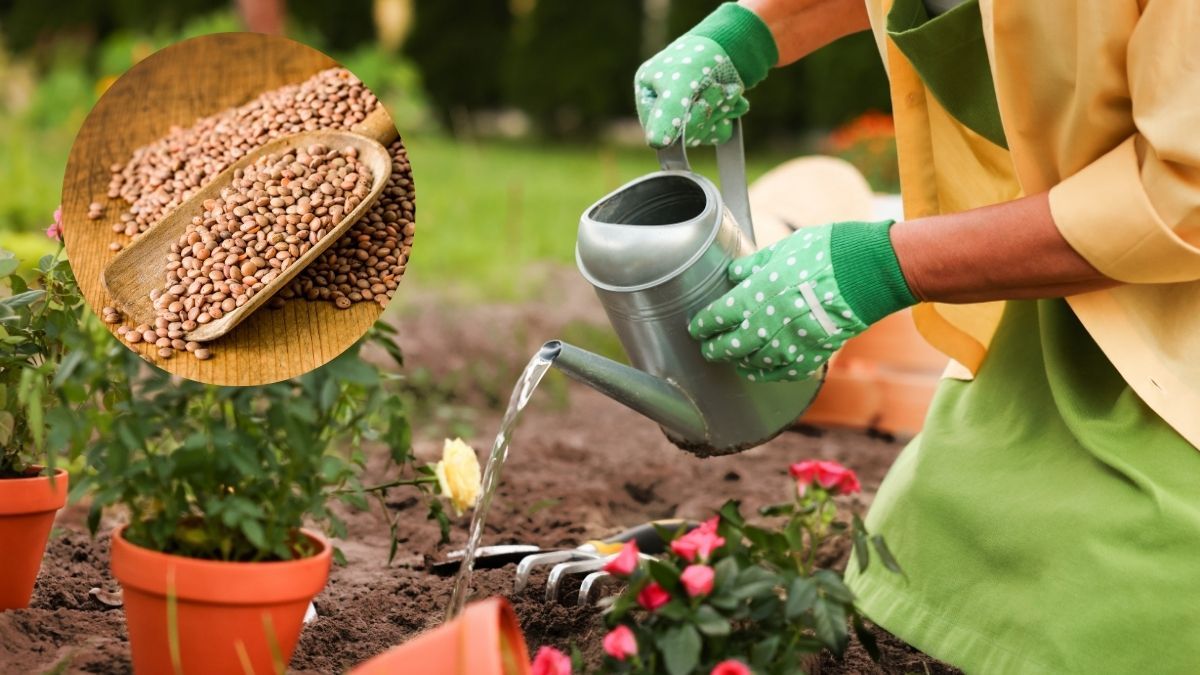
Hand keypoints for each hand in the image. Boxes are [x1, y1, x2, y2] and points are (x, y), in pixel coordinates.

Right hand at [634, 3, 777, 148]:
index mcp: (648, 93)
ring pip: (703, 132)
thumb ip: (667, 113)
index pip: (658, 129)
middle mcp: (665, 104)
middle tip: (718, 91)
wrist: (735, 40)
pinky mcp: (708, 112)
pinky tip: (735, 100)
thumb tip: (656, 143)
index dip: (682, 124)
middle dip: (706, 113)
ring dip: (721, 112)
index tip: (699, 104)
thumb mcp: (679, 83)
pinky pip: (718, 130)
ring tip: (728, 90)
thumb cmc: (700, 56)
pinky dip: (729, 115)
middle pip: (683, 133)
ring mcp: (687, 109)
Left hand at [688, 221, 916, 381]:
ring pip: (755, 364)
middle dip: (715, 349)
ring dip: (740, 363)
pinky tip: (762, 370)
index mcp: (757, 294)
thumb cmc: (827, 252)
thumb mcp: (784, 249)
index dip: (703, 325)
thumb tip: (735, 273)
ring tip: (734, 360)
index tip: (697, 327)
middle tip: (708, 349)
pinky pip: (785, 372)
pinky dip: (769, 374)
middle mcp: (769, 323)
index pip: (718, 317)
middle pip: (731, 346)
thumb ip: (755, 265)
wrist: (869, 271)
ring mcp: (792, 343)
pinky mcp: (814, 354)